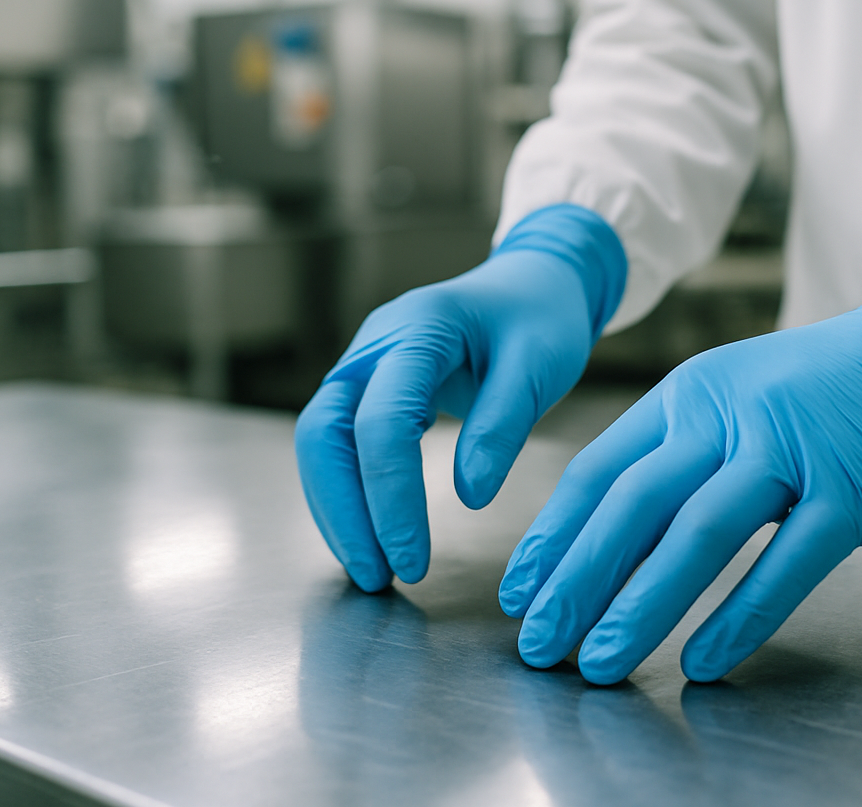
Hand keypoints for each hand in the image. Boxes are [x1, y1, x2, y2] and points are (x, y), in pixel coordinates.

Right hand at [294, 204, 626, 591]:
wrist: (535, 282)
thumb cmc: (539, 317)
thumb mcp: (538, 365)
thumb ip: (502, 426)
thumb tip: (470, 495)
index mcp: (417, 329)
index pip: (381, 422)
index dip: (391, 496)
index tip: (414, 558)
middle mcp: (373, 346)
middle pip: (324, 436)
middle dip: (344, 513)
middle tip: (377, 578)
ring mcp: (363, 366)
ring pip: (321, 445)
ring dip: (339, 510)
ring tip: (373, 572)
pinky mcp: (368, 390)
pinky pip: (341, 446)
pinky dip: (350, 494)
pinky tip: (372, 538)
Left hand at [498, 237, 861, 683]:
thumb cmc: (819, 390)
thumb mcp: (732, 396)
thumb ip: (674, 452)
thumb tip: (605, 533)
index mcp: (689, 396)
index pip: (601, 470)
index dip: (555, 536)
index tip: (521, 594)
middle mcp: (729, 417)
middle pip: (635, 505)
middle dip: (578, 581)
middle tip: (540, 645)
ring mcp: (790, 451)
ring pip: (700, 534)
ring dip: (643, 604)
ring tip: (601, 662)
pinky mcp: (847, 489)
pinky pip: (786, 562)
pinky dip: (741, 615)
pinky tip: (704, 660)